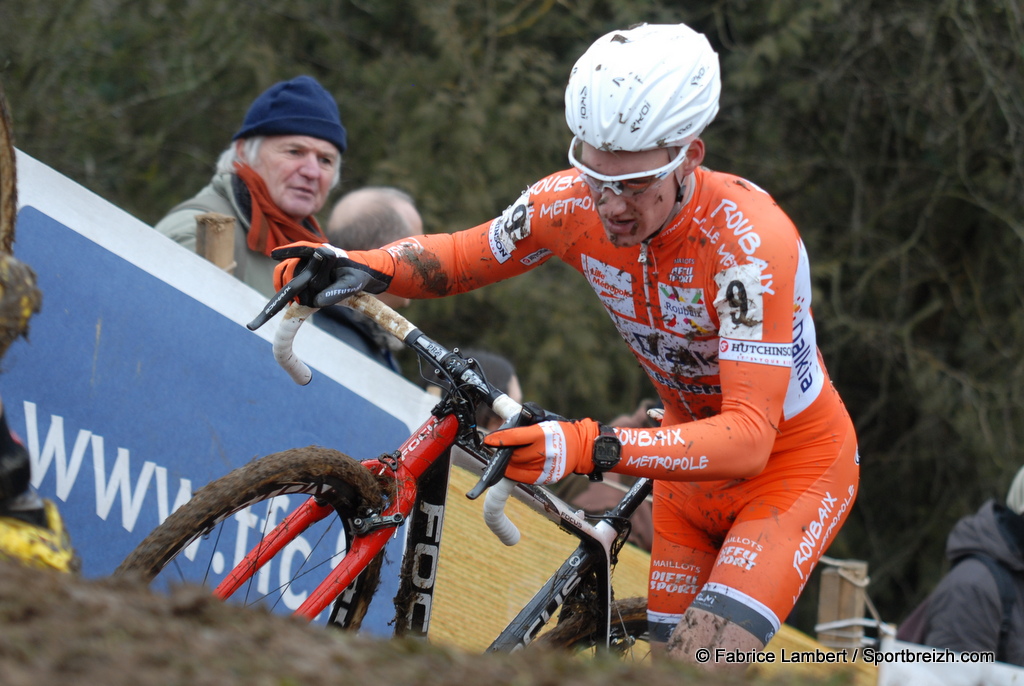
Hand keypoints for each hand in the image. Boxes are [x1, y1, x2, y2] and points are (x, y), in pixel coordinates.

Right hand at [271, 242, 390, 307]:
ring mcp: (306, 263)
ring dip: (284, 286)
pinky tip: (291, 301)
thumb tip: (316, 302)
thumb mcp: (351, 285)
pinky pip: (288, 278)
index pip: (302, 249)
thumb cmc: (357, 276)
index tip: (274, 254)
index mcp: (323, 252)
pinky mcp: (304, 272)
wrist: (360, 274)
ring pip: (285, 272)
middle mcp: (311, 256)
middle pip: (289, 266)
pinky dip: (286, 288)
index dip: (287, 251)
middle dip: (288, 283)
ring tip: (290, 302)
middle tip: (294, 301)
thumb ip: (336, 292)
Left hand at [483, 418, 600, 484]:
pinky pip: (523, 478)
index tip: (488, 440)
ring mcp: (546, 467)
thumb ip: (524, 424)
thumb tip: (503, 420)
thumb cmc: (560, 431)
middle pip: (513, 455)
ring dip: (509, 463)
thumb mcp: (544, 421)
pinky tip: (516, 466)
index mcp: (542, 433)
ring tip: (510, 457)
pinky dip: (516, 472)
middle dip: (505, 452)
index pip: (515, 437)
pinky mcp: (546, 478)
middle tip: (501, 448)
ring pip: (516, 468)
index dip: (499, 439)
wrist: (581, 448)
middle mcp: (544, 451)